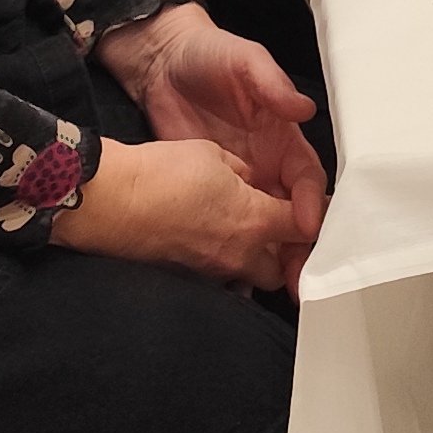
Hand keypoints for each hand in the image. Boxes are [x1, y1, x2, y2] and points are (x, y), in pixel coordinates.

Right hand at [52, 132, 311, 289]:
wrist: (111, 201)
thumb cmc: (161, 173)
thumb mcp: (215, 154)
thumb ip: (245, 172)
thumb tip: (252, 183)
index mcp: (254, 220)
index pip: (304, 226)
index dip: (317, 217)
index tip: (320, 213)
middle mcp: (240, 254)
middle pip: (283, 266)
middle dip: (289, 252)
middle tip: (286, 229)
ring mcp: (213, 270)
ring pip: (253, 276)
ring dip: (259, 261)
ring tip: (251, 238)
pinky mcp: (189, 277)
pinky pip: (223, 277)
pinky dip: (228, 265)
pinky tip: (217, 244)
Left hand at [104, 4, 324, 270]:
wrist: (159, 63)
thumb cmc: (209, 55)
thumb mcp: (245, 60)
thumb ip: (272, 85)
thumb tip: (304, 109)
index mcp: (283, 137)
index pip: (307, 179)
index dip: (312, 203)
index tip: (309, 227)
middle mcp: (267, 166)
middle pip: (291, 215)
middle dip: (300, 247)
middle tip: (300, 280)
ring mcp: (237, 184)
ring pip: (264, 229)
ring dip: (272, 259)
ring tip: (277, 290)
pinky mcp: (208, 193)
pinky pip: (228, 227)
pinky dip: (236, 254)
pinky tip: (236, 278)